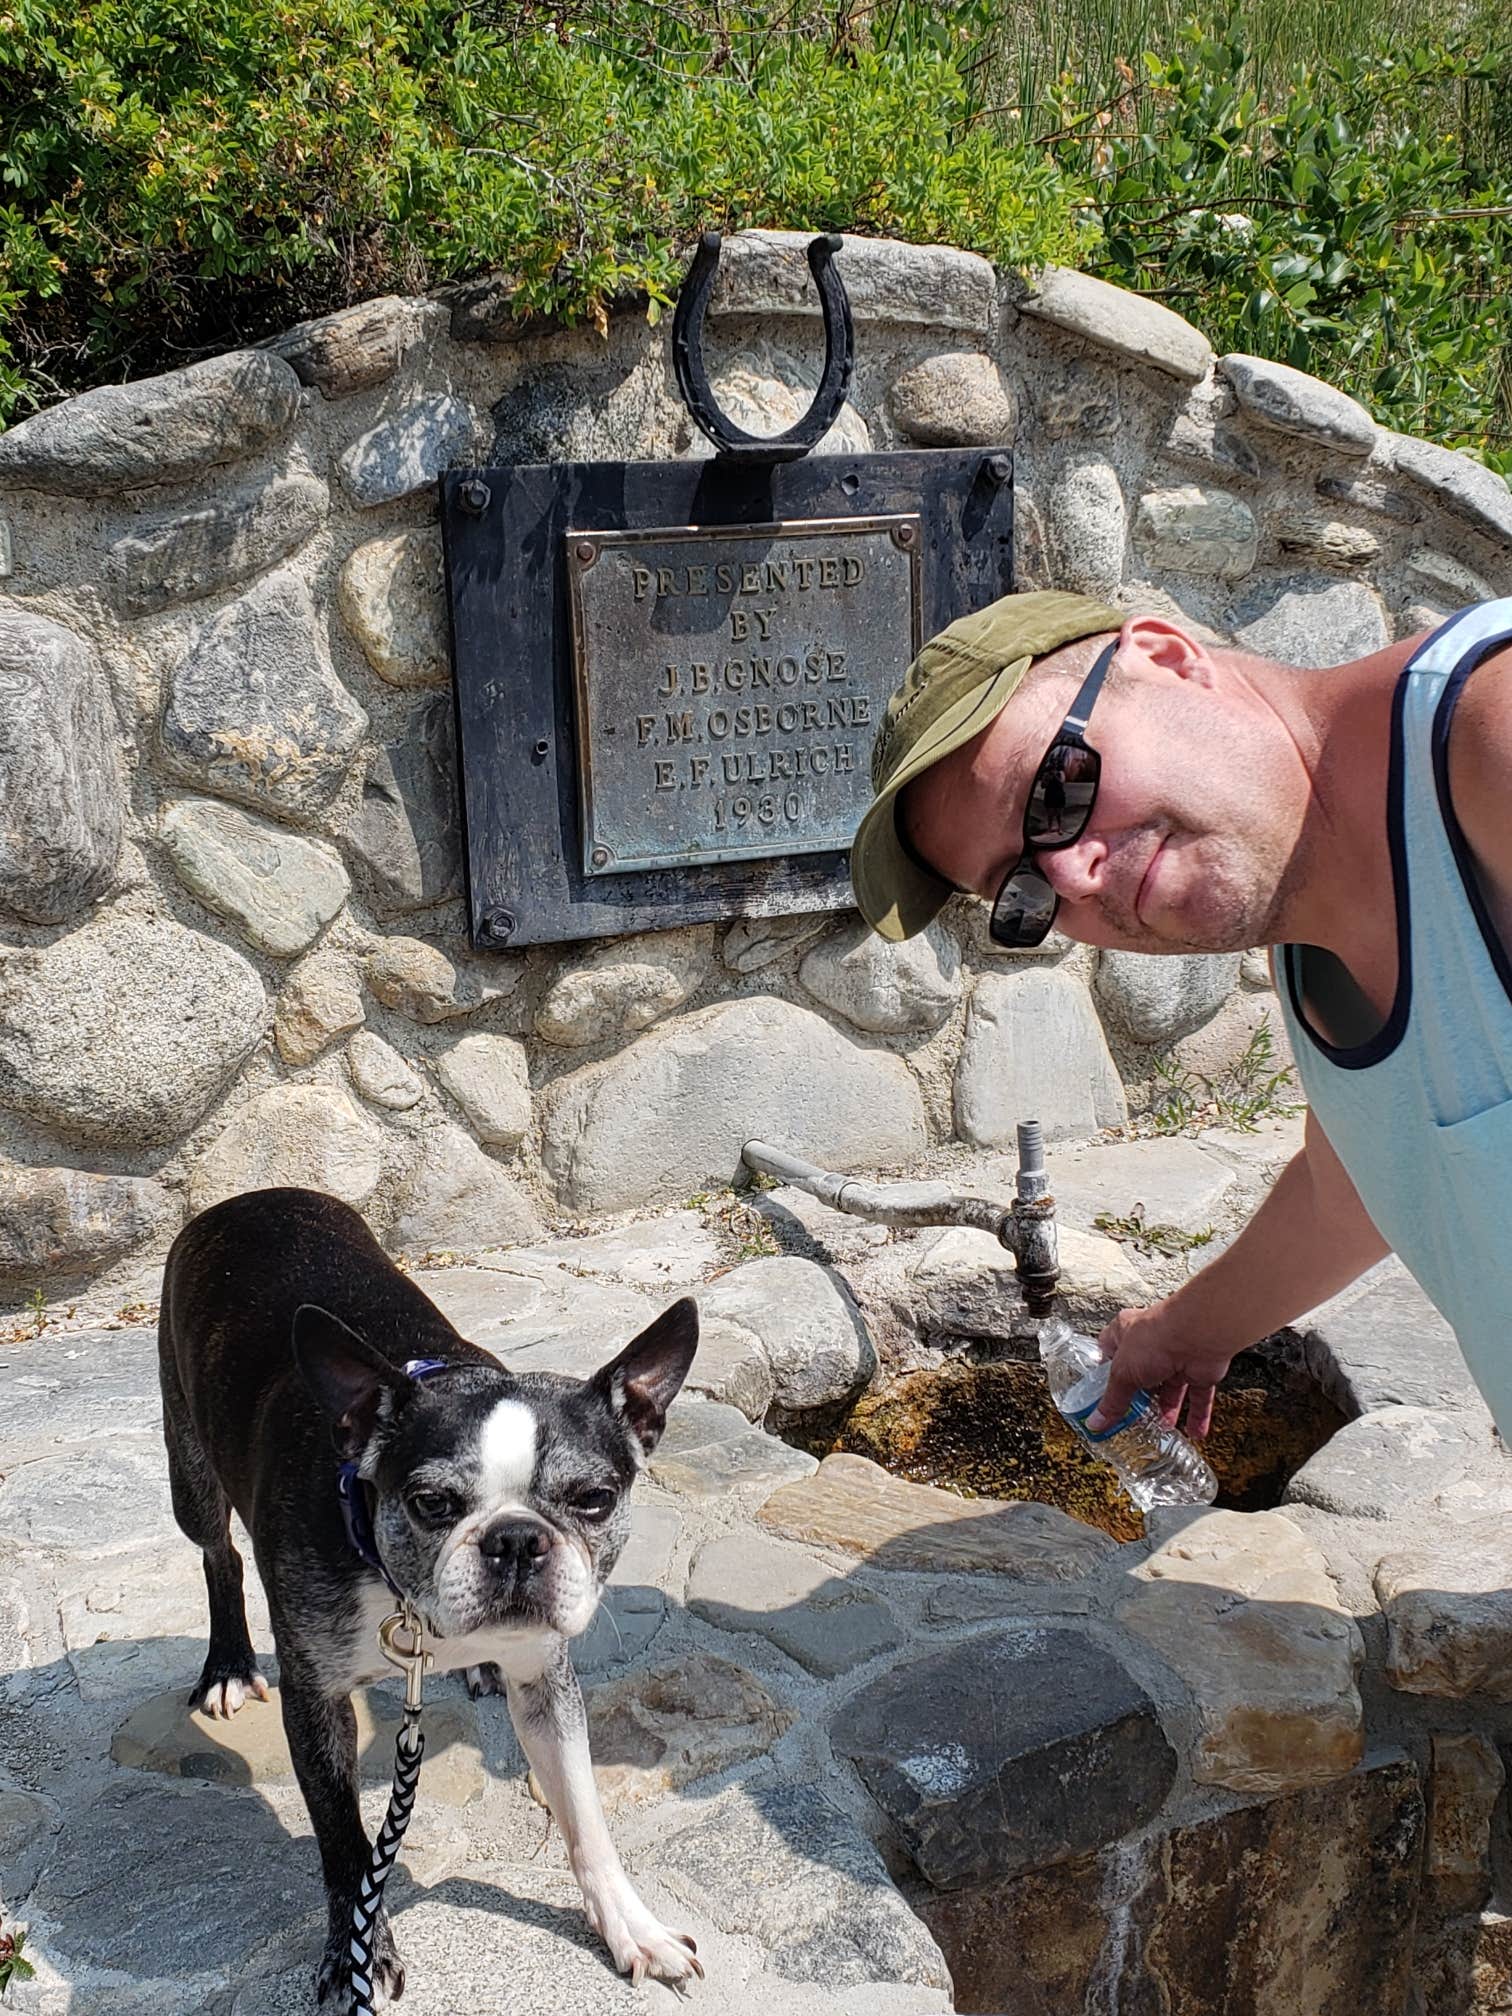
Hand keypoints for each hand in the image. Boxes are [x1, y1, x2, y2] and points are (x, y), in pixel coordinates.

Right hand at [1088, 1300, 1235, 1439]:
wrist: (1199, 1334)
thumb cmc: (1157, 1337)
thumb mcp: (1123, 1373)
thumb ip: (1112, 1401)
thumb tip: (1096, 1421)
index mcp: (1125, 1333)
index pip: (1110, 1354)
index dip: (1105, 1375)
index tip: (1100, 1397)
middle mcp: (1152, 1344)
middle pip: (1141, 1375)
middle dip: (1138, 1398)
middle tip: (1130, 1418)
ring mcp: (1177, 1357)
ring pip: (1171, 1388)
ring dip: (1167, 1409)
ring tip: (1159, 1428)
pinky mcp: (1200, 1370)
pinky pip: (1198, 1397)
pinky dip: (1197, 1416)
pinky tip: (1192, 1432)